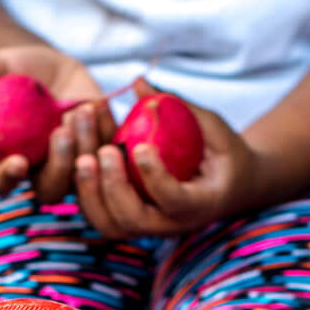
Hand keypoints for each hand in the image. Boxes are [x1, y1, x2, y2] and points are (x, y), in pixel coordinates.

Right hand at [0, 44, 114, 203]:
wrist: (54, 71)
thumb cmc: (20, 72)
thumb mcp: (3, 65)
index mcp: (7, 159)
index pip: (1, 182)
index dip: (7, 178)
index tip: (18, 161)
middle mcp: (40, 171)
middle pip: (50, 190)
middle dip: (58, 165)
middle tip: (61, 132)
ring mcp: (73, 167)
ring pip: (83, 177)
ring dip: (84, 145)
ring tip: (80, 110)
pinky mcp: (100, 153)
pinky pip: (108, 154)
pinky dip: (104, 130)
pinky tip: (96, 105)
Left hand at [74, 83, 258, 240]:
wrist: (232, 186)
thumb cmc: (225, 153)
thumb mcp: (214, 129)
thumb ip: (181, 108)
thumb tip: (139, 83)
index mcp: (201, 205)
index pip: (174, 201)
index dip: (155, 178)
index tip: (140, 146)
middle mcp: (172, 224)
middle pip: (134, 221)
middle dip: (112, 187)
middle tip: (101, 152)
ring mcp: (149, 225)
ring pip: (110, 226)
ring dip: (90, 193)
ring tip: (82, 156)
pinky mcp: (130, 219)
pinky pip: (99, 214)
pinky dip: (83, 190)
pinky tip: (77, 156)